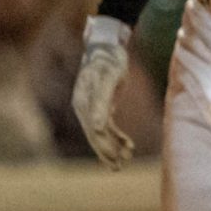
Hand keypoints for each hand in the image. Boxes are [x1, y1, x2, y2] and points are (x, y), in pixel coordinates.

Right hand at [72, 14, 133, 167]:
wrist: (108, 44)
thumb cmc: (109, 58)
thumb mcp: (109, 78)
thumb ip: (103, 101)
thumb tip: (98, 127)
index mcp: (83, 102)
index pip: (93, 130)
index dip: (104, 147)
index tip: (116, 159)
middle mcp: (83, 106)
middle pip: (95, 135)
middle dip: (107, 152)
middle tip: (120, 166)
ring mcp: (90, 106)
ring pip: (101, 133)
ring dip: (113, 146)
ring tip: (127, 159)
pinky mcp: (100, 104)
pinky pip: (107, 126)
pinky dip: (116, 136)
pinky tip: (128, 144)